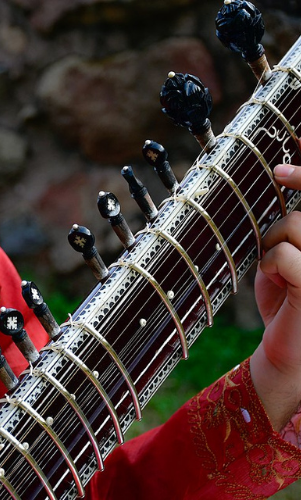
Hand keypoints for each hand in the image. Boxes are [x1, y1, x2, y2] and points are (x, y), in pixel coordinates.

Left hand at [250, 164, 300, 430]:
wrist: (288, 356)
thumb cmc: (285, 309)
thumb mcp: (286, 265)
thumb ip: (290, 236)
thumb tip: (281, 201)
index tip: (280, 171)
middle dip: (279, 228)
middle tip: (269, 252)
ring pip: (296, 227)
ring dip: (273, 245)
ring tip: (273, 271)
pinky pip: (286, 255)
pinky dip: (270, 264)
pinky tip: (275, 282)